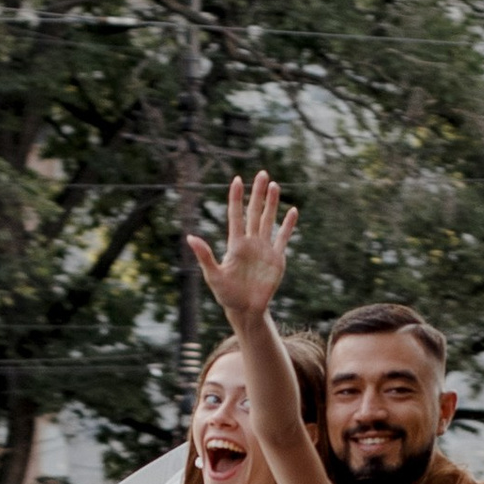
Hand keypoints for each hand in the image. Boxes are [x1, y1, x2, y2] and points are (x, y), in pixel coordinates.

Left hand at [186, 169, 296, 331]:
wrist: (245, 309)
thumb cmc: (226, 294)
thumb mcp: (213, 275)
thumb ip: (205, 256)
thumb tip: (191, 237)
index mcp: (235, 244)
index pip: (236, 215)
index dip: (236, 198)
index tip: (238, 180)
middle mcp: (250, 242)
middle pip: (254, 212)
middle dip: (258, 193)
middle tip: (262, 174)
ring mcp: (264, 248)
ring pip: (268, 220)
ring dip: (272, 203)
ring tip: (274, 185)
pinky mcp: (277, 258)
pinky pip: (283, 238)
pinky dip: (288, 225)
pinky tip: (292, 211)